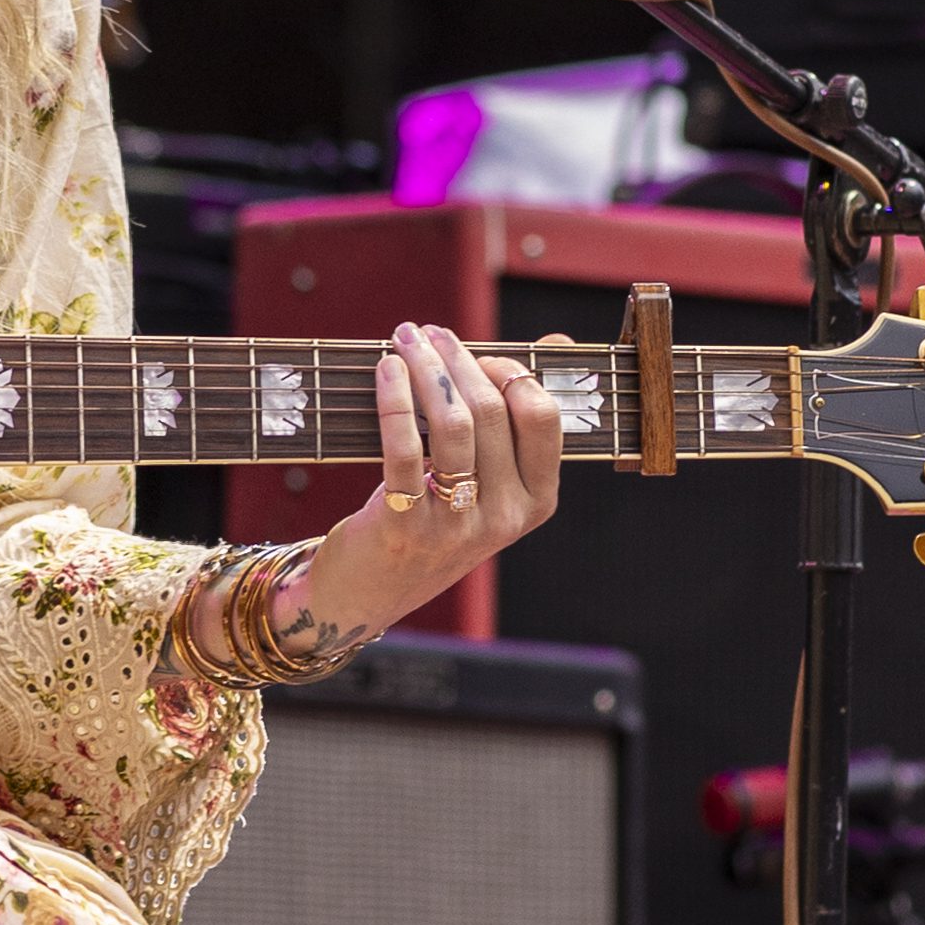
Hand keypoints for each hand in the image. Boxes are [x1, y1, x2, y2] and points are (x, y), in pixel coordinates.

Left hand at [211, 321, 562, 674]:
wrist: (370, 591)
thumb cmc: (433, 521)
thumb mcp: (487, 483)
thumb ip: (518, 420)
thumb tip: (554, 343)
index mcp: (536, 502)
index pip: (545, 421)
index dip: (512, 373)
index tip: (479, 353)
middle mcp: (504, 517)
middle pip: (494, 414)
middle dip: (460, 359)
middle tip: (429, 332)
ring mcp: (456, 526)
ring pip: (453, 424)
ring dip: (427, 368)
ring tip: (406, 339)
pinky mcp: (405, 527)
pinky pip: (404, 448)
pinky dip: (394, 398)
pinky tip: (385, 370)